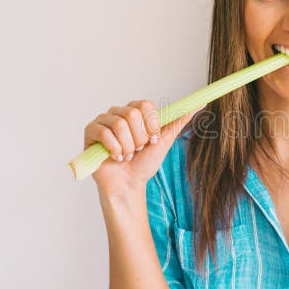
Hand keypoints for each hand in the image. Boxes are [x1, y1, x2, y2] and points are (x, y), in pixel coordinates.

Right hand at [83, 99, 199, 202]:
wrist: (129, 184)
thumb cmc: (145, 163)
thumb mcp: (165, 140)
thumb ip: (179, 121)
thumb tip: (198, 105)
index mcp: (136, 111)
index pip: (145, 105)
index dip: (151, 125)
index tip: (153, 140)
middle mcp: (118, 112)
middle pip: (131, 114)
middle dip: (139, 139)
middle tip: (138, 150)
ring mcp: (103, 121)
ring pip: (119, 125)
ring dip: (127, 147)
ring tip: (127, 155)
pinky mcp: (90, 132)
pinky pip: (103, 133)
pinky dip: (114, 149)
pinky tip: (115, 157)